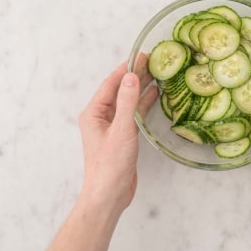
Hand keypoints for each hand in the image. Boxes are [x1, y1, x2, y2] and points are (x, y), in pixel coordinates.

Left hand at [77, 54, 157, 214]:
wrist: (109, 194)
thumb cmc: (110, 165)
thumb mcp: (122, 130)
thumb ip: (128, 103)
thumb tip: (132, 76)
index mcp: (94, 113)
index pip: (111, 83)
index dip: (126, 68)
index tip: (142, 56)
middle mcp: (100, 117)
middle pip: (119, 90)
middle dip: (135, 75)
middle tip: (154, 61)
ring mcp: (111, 127)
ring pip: (127, 101)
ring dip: (140, 88)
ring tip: (157, 73)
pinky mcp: (122, 136)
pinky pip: (133, 114)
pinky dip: (143, 103)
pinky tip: (154, 95)